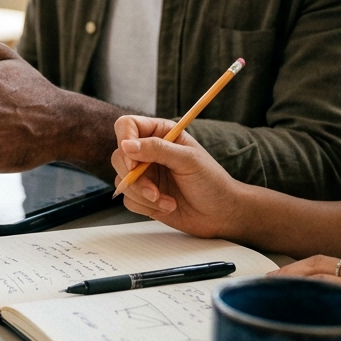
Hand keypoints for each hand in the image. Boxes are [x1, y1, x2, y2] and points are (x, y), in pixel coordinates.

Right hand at [111, 115, 244, 238]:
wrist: (221, 214)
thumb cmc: (211, 182)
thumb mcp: (188, 160)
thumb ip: (157, 149)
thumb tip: (126, 145)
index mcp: (160, 133)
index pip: (127, 126)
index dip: (124, 140)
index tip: (132, 162)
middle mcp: (148, 152)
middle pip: (119, 156)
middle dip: (134, 177)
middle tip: (152, 190)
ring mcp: (144, 174)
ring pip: (122, 180)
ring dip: (143, 195)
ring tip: (167, 202)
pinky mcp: (143, 196)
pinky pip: (129, 199)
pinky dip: (146, 206)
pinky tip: (168, 206)